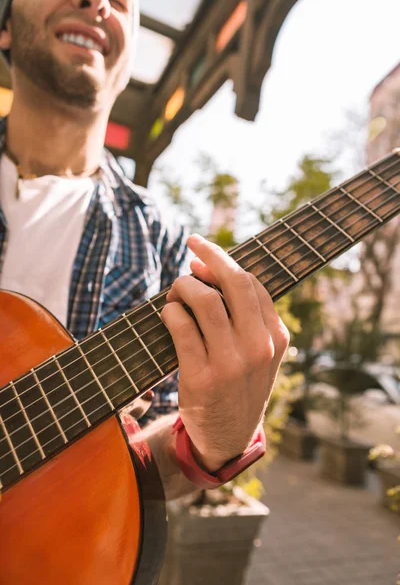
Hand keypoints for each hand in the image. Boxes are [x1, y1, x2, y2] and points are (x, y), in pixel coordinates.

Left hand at [161, 234, 288, 472]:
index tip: (204, 255)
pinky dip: (170, 311)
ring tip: (176, 291)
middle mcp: (259, 348)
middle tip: (192, 245)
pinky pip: (181, 326)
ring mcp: (231, 363)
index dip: (225, 262)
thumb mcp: (260, 355)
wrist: (228, 438)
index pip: (254, 284)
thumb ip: (248, 318)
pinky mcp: (201, 377)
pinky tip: (169, 313)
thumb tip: (209, 269)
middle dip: (210, 255)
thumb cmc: (240, 386)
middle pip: (234, 283)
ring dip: (184, 285)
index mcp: (277, 338)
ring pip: (205, 300)